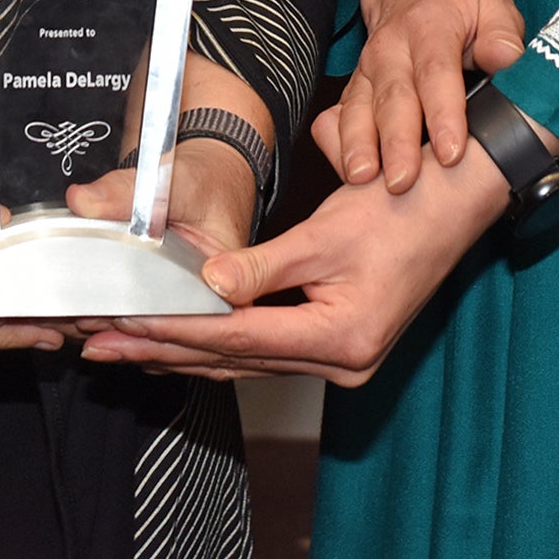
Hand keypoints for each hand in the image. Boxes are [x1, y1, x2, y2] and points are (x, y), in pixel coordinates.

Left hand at [77, 142, 509, 384]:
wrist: (460, 197)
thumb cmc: (403, 205)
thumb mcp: (328, 230)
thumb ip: (264, 264)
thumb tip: (205, 283)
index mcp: (341, 336)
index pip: (236, 339)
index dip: (172, 332)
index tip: (120, 325)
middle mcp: (343, 361)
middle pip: (234, 360)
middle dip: (161, 350)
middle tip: (97, 344)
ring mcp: (344, 359)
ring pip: (246, 361)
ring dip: (183, 352)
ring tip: (122, 346)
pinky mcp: (341, 344)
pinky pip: (266, 351)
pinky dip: (220, 345)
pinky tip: (182, 341)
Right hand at [337, 0, 524, 193]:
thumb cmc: (463, 6)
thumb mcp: (494, 6)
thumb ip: (503, 34)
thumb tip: (504, 59)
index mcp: (430, 25)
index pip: (436, 71)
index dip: (443, 113)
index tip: (451, 153)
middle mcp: (391, 47)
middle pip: (393, 97)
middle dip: (395, 142)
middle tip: (402, 183)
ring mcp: (367, 69)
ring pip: (359, 108)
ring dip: (359, 146)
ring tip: (361, 180)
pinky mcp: (354, 88)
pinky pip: (337, 115)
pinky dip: (337, 143)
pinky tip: (345, 171)